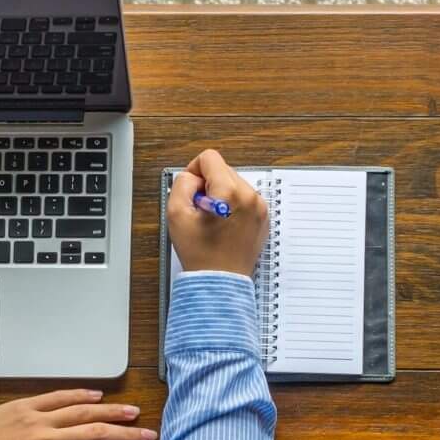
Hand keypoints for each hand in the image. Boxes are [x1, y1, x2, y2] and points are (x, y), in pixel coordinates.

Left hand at [0, 390, 156, 439]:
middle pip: (97, 434)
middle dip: (127, 435)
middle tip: (148, 434)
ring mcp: (38, 419)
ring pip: (82, 412)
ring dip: (110, 411)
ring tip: (131, 412)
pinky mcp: (26, 405)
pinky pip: (58, 396)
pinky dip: (80, 394)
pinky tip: (97, 395)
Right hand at [168, 149, 268, 277]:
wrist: (220, 281)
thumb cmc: (200, 254)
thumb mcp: (176, 214)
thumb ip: (182, 184)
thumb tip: (193, 176)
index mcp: (230, 192)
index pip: (209, 158)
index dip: (194, 171)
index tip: (192, 191)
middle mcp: (250, 196)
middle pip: (223, 170)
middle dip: (209, 186)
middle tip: (201, 212)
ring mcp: (260, 207)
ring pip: (234, 183)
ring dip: (221, 196)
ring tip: (213, 221)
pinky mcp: (263, 217)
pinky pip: (244, 199)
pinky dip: (232, 206)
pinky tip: (224, 226)